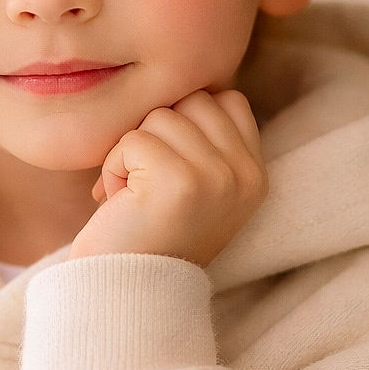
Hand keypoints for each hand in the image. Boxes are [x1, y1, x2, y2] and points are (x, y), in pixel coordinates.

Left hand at [68, 90, 266, 266]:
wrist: (123, 293)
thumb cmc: (146, 232)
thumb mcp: (191, 184)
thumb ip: (201, 138)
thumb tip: (176, 76)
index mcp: (255, 173)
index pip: (226, 98)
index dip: (185, 121)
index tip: (167, 168)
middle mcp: (245, 174)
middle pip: (190, 100)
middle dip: (154, 134)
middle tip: (146, 184)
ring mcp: (217, 177)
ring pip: (157, 117)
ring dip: (129, 153)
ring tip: (133, 196)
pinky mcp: (180, 182)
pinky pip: (131, 140)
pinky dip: (113, 169)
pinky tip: (120, 204)